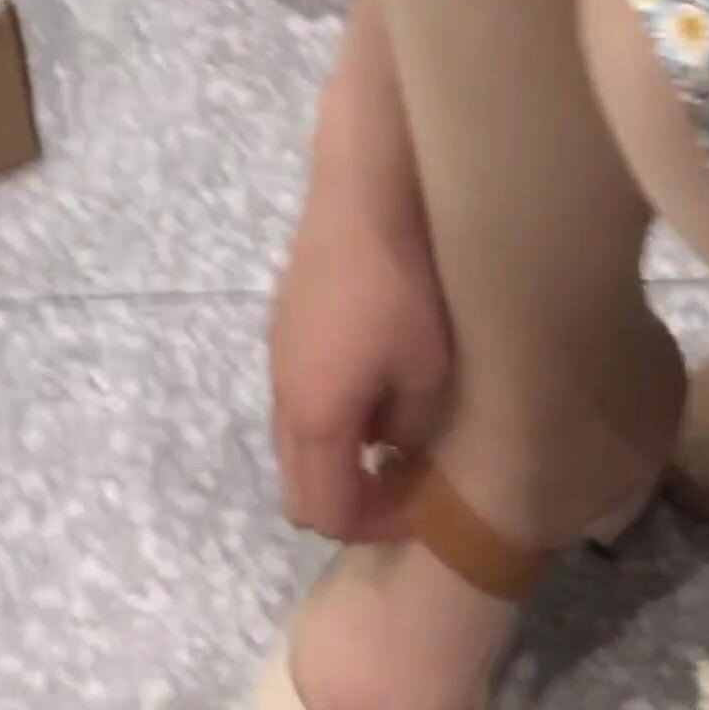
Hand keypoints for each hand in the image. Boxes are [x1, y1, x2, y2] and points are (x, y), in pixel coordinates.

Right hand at [271, 187, 454, 541]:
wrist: (367, 183)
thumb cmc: (404, 282)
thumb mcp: (430, 370)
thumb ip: (411, 430)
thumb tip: (398, 448)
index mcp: (313, 416)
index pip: (325, 511)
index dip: (374, 526)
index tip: (423, 507)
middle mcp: (282, 390)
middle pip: (299, 481)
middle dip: (350, 497)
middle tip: (405, 482)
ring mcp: (279, 347)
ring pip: (296, 434)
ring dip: (339, 450)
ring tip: (397, 427)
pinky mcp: (288, 312)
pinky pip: (300, 387)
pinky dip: (332, 406)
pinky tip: (378, 370)